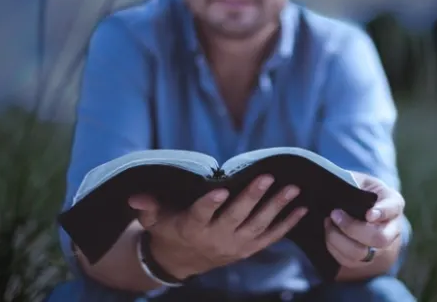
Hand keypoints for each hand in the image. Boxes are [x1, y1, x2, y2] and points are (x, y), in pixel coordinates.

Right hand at [128, 175, 307, 278]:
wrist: (183, 260)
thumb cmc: (169, 229)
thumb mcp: (155, 219)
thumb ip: (148, 207)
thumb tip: (135, 197)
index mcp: (192, 227)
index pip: (201, 214)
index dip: (210, 203)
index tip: (219, 190)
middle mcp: (216, 237)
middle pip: (236, 216)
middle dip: (253, 197)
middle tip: (267, 176)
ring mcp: (236, 244)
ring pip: (259, 224)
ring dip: (277, 206)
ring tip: (293, 188)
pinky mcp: (249, 248)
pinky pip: (271, 236)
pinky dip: (287, 223)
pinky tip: (301, 208)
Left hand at [324, 173, 404, 268]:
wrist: (361, 208)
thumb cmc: (359, 189)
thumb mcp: (359, 180)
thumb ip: (351, 183)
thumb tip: (334, 191)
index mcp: (394, 203)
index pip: (393, 209)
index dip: (382, 213)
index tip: (368, 214)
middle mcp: (392, 228)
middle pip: (379, 238)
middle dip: (352, 228)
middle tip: (334, 214)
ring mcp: (381, 247)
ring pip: (361, 253)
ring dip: (339, 239)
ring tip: (328, 222)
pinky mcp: (366, 259)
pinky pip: (349, 260)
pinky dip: (334, 247)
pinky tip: (328, 233)